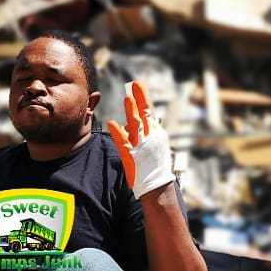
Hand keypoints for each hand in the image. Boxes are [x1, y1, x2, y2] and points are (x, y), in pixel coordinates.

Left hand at [107, 81, 174, 199]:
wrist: (158, 186)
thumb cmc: (156, 166)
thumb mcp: (156, 145)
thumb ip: (147, 132)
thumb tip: (136, 121)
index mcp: (156, 133)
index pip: (150, 111)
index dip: (144, 97)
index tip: (138, 84)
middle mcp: (151, 137)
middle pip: (144, 114)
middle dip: (139, 99)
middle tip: (133, 85)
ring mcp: (142, 146)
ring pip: (136, 125)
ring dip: (131, 111)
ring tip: (127, 99)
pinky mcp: (133, 156)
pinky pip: (124, 142)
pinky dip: (118, 132)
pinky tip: (112, 123)